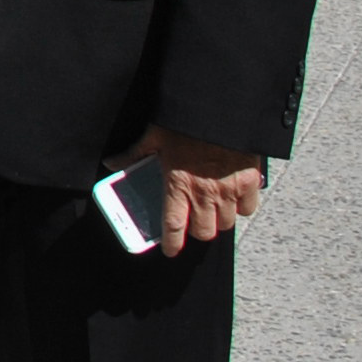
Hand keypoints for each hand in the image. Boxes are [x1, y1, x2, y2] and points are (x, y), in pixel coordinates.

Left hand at [119, 125, 266, 254]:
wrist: (220, 110)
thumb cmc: (184, 123)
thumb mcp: (154, 136)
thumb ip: (134, 154)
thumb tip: (112, 163)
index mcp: (179, 184)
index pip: (173, 225)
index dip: (172, 243)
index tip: (170, 251)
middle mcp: (205, 193)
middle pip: (204, 232)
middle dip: (198, 231)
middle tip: (194, 222)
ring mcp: (229, 190)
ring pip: (227, 224)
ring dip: (219, 220)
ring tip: (213, 209)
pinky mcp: (249, 182)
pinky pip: (248, 209)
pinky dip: (241, 207)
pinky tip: (234, 197)